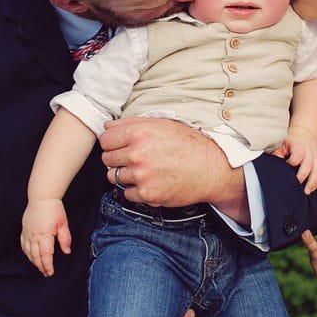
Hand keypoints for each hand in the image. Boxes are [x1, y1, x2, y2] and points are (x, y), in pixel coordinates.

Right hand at [21, 199, 71, 276]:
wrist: (41, 197)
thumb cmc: (54, 209)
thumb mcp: (63, 223)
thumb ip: (65, 238)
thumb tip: (66, 251)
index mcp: (44, 235)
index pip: (45, 255)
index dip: (47, 265)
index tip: (50, 273)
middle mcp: (34, 236)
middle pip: (36, 256)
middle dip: (41, 266)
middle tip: (46, 273)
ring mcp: (27, 233)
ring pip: (28, 251)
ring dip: (33, 261)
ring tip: (39, 266)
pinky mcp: (24, 229)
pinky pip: (23, 244)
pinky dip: (26, 252)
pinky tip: (29, 255)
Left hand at [99, 116, 248, 223]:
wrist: (210, 169)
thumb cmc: (188, 144)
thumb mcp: (163, 124)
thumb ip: (132, 123)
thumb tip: (108, 126)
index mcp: (139, 133)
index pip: (105, 139)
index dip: (112, 142)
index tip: (121, 146)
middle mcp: (137, 154)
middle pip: (107, 159)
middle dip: (117, 158)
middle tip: (135, 158)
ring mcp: (141, 176)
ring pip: (114, 177)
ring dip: (126, 175)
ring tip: (145, 170)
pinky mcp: (147, 194)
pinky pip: (127, 193)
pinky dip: (135, 189)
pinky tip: (150, 181)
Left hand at [282, 126, 316, 193]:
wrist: (305, 133)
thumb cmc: (292, 140)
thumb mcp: (283, 143)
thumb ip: (277, 153)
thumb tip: (273, 163)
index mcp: (299, 145)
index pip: (298, 155)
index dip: (292, 162)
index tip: (286, 165)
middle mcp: (310, 151)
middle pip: (309, 165)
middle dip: (303, 176)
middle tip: (296, 185)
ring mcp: (316, 157)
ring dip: (313, 182)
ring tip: (307, 191)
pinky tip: (313, 188)